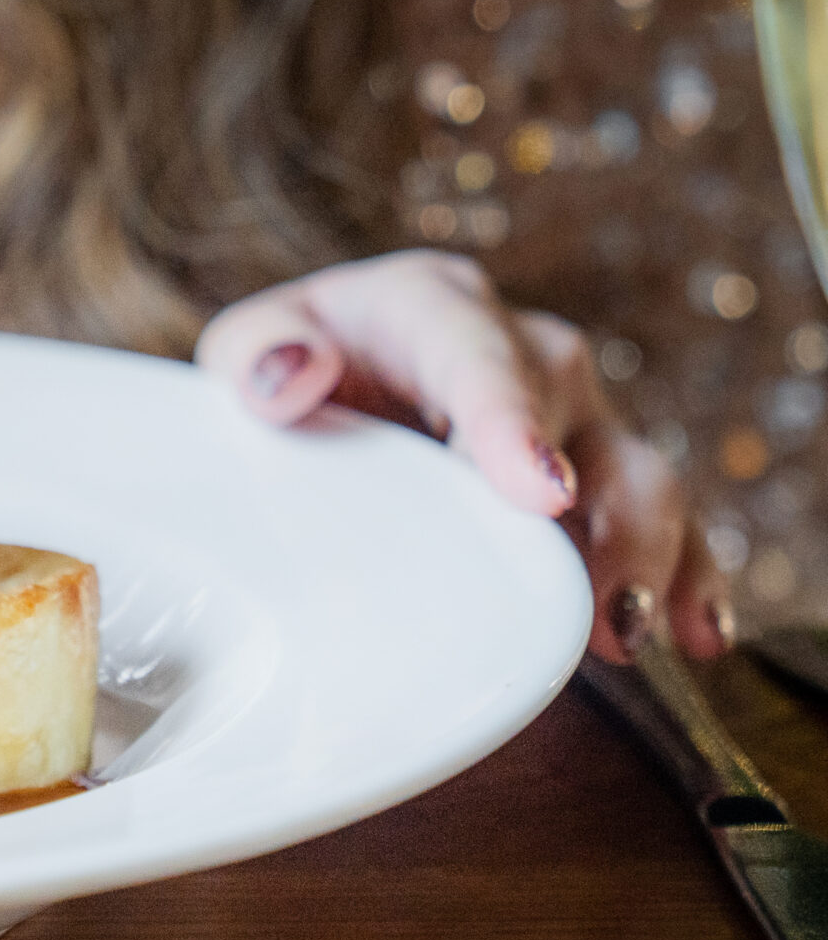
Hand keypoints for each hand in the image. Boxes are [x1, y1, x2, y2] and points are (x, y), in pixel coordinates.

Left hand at [196, 250, 729, 664]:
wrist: (322, 385)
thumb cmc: (287, 365)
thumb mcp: (248, 346)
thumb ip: (255, 353)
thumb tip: (295, 375)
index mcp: (430, 307)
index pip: (475, 355)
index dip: (511, 422)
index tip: (539, 491)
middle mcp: (518, 353)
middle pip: (575, 416)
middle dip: (599, 509)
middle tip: (593, 596)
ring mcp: (567, 418)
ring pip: (635, 473)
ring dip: (645, 553)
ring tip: (625, 630)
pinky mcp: (592, 479)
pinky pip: (655, 522)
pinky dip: (681, 575)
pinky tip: (692, 632)